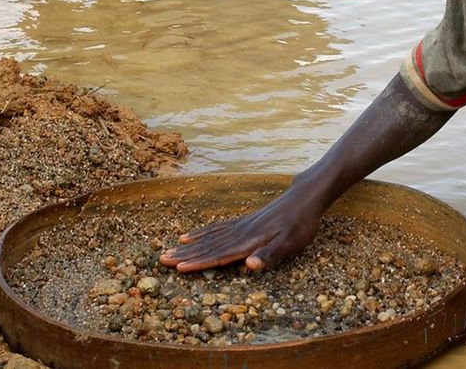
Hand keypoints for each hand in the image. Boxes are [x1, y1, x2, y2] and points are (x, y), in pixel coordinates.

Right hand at [159, 191, 322, 272]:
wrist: (304, 197)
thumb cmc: (300, 225)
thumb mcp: (291, 244)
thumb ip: (269, 255)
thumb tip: (250, 266)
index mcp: (248, 242)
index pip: (219, 255)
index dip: (199, 263)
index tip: (178, 268)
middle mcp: (240, 233)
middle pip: (208, 246)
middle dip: (185, 255)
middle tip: (161, 260)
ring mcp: (240, 225)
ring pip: (209, 237)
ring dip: (189, 246)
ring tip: (170, 248)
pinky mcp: (244, 220)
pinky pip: (217, 227)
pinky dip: (202, 232)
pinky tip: (191, 235)